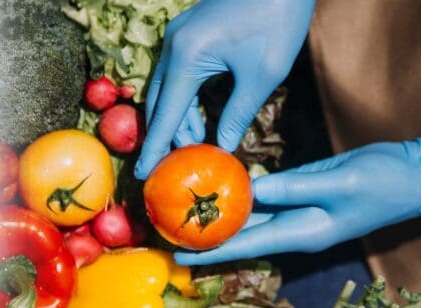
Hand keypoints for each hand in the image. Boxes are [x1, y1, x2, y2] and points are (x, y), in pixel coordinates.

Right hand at [135, 0, 314, 178]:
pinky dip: (184, 98)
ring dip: (178, 117)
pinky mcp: (188, 32)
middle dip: (167, 134)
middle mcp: (173, 46)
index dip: (156, 147)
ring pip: (167, 87)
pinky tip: (198, 118)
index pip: (165, 114)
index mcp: (187, 57)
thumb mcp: (262, 74)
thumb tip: (222, 148)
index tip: (142, 174)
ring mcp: (178, 36)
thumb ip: (238, 114)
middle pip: (159, 101)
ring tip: (195, 146)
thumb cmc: (278, 20)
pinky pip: (176, 73)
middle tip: (176, 167)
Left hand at [174, 124, 420, 264]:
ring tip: (182, 209)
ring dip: (218, 214)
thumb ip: (293, 186)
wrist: (415, 174)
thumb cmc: (383, 181)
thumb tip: (250, 188)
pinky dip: (239, 192)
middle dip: (206, 235)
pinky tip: (216, 185)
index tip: (179, 254)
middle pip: (241, 235)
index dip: (212, 250)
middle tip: (168, 229)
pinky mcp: (300, 192)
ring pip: (249, 216)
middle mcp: (295, 227)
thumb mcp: (338, 182)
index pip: (247, 244)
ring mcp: (298, 211)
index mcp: (303, 232)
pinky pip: (262, 196)